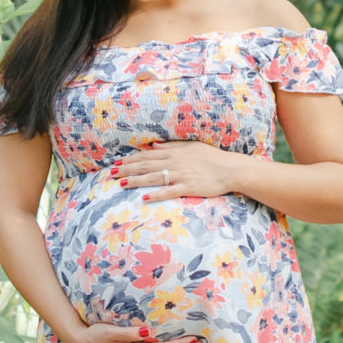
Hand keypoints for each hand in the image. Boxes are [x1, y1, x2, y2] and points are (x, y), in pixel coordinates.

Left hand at [117, 141, 236, 200]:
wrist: (231, 169)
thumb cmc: (213, 157)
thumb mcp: (191, 147)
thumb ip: (171, 146)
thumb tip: (152, 144)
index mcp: (175, 152)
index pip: (148, 155)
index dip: (131, 159)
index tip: (118, 163)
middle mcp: (175, 162)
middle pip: (146, 166)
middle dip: (127, 169)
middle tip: (112, 174)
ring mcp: (181, 175)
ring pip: (153, 178)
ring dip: (136, 181)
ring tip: (121, 185)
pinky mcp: (188, 187)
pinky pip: (169, 191)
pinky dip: (156, 194)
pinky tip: (143, 198)